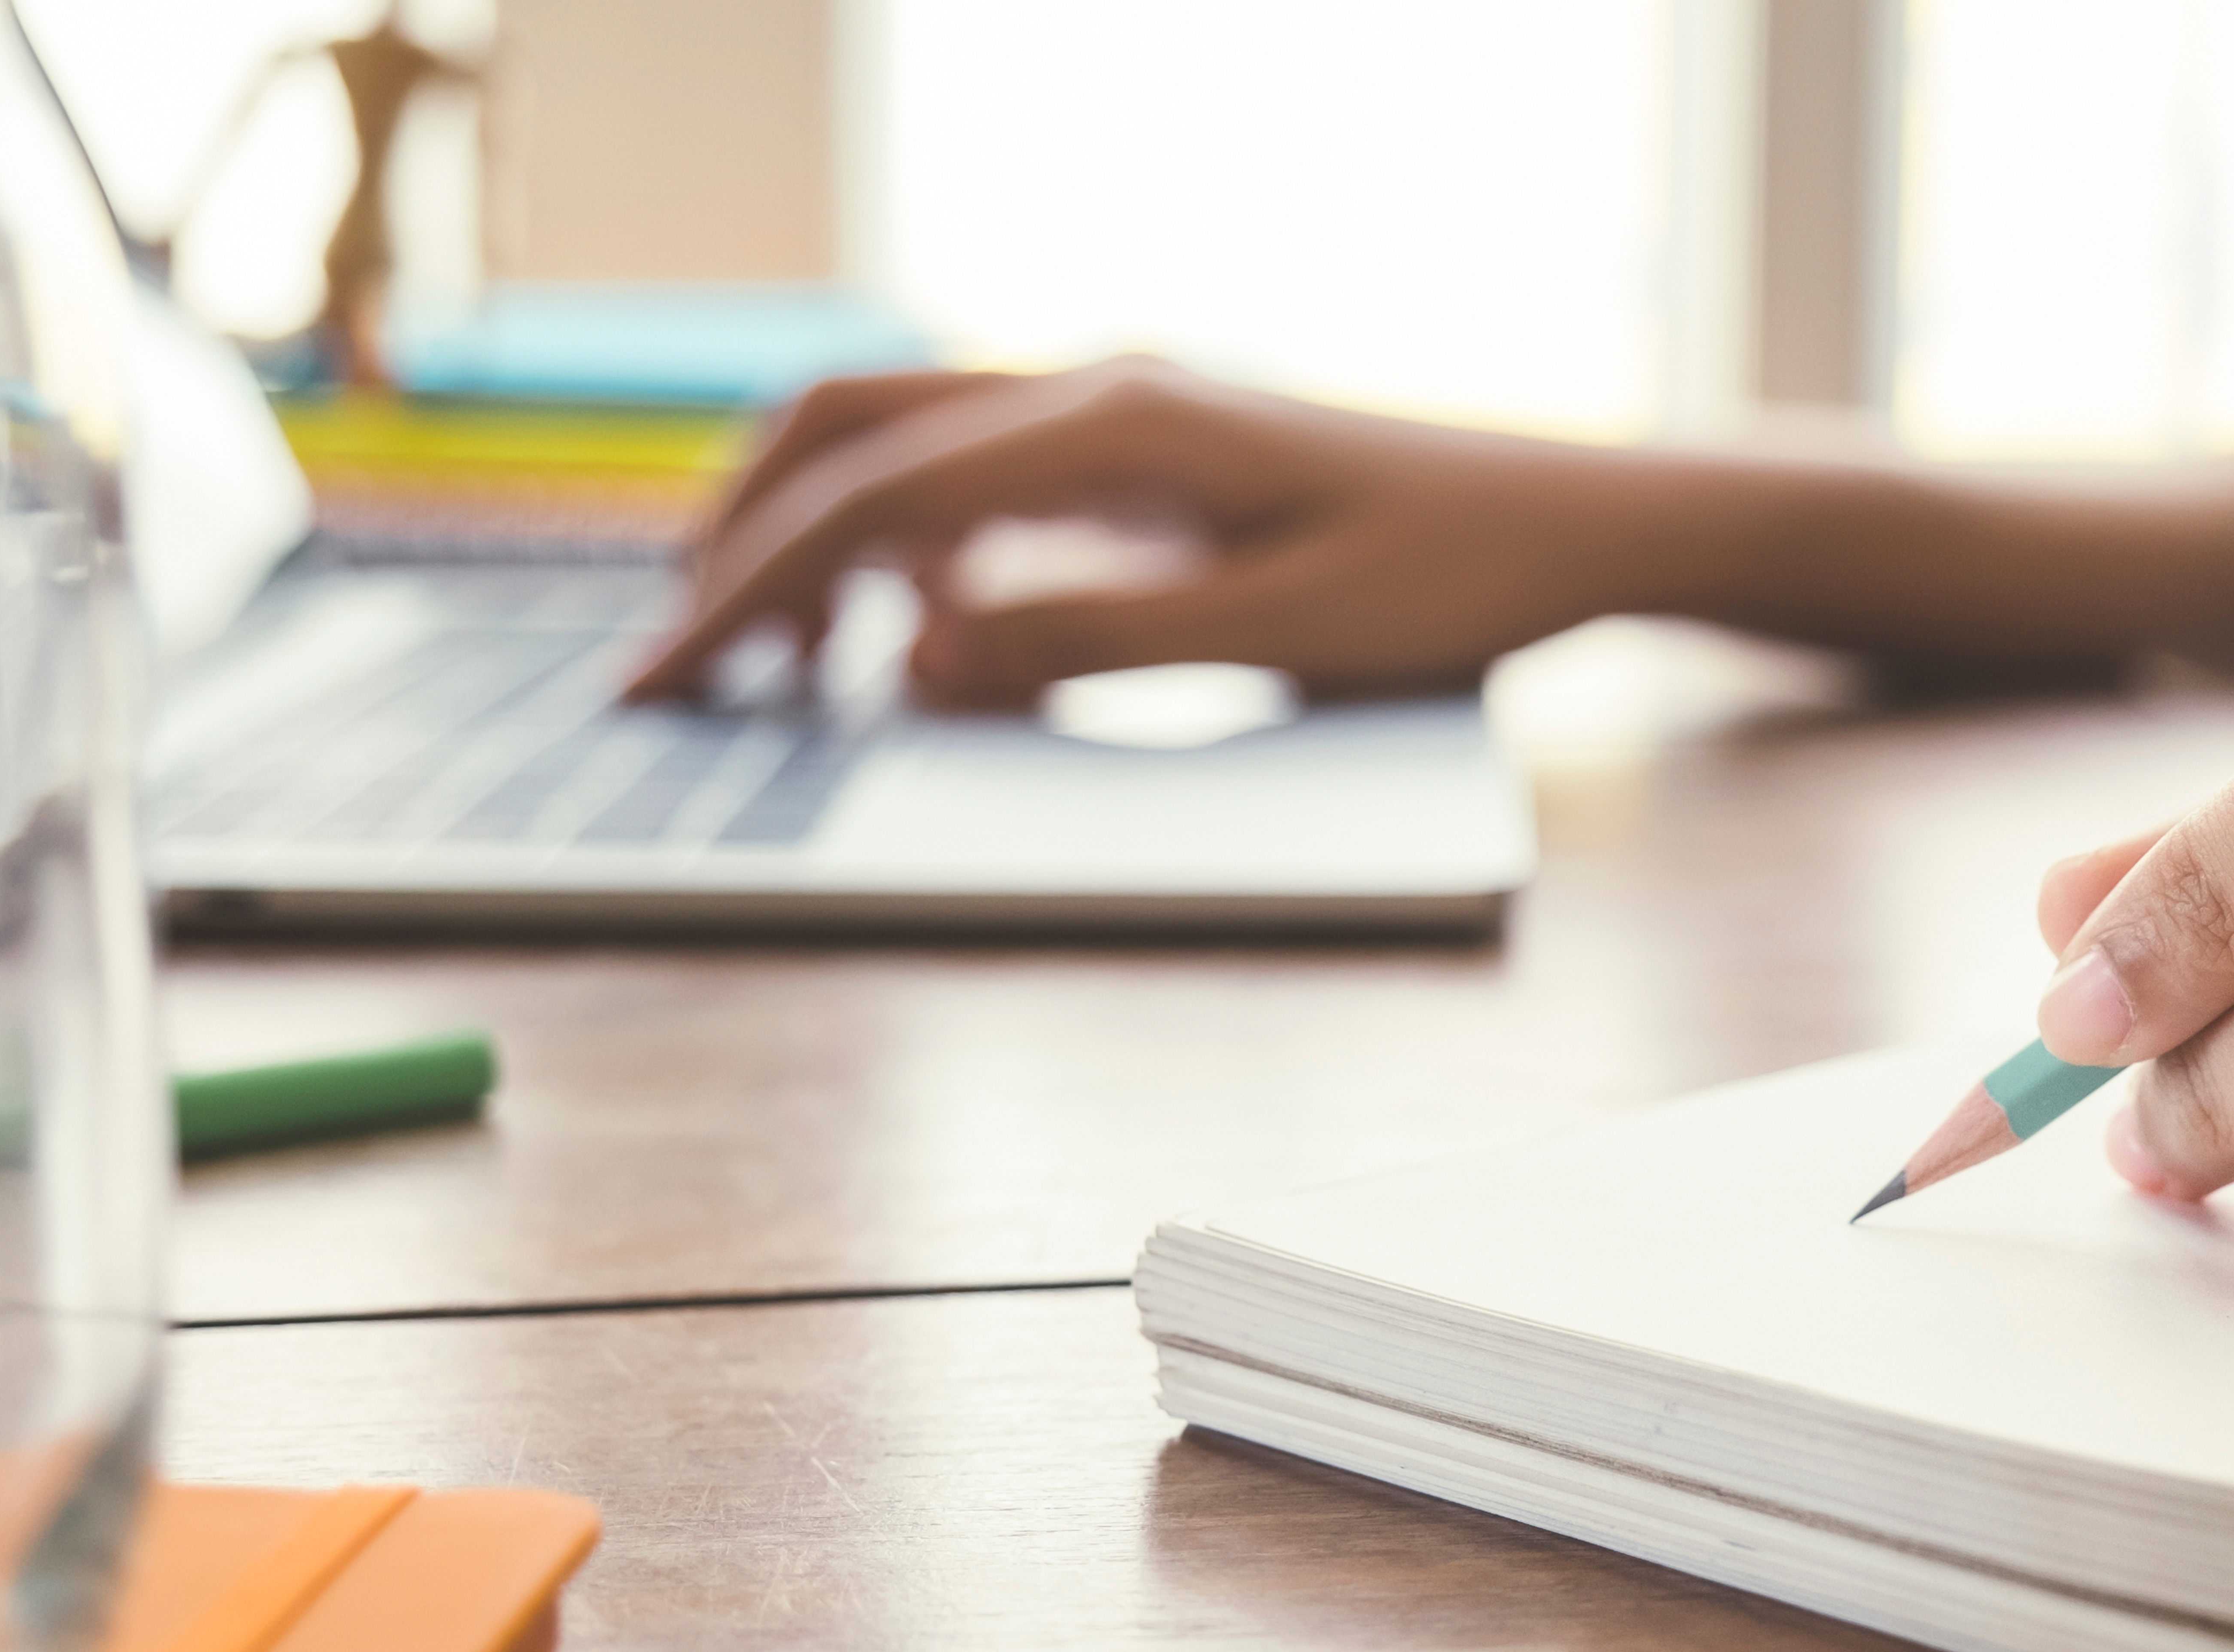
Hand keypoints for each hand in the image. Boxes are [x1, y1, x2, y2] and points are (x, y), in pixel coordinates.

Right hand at [624, 358, 1706, 706]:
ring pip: (900, 439)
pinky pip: (979, 475)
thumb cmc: (1449, 578)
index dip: (748, 592)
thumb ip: (1088, 639)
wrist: (1570, 523)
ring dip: (812, 538)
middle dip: (739, 542)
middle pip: (847, 430)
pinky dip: (906, 546)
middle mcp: (1098, 390)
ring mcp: (1118, 410)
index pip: (874, 502)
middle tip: (673, 670)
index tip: (664, 680)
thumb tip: (907, 654)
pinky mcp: (1143, 451)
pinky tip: (913, 637)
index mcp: (1117, 424)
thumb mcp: (1276, 630)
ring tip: (768, 667)